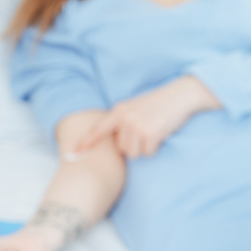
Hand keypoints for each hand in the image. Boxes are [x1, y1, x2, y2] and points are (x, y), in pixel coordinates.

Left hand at [75, 76, 220, 157]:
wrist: (177, 97)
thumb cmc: (155, 105)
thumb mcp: (133, 108)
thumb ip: (120, 122)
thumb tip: (113, 143)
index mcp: (118, 111)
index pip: (98, 129)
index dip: (85, 142)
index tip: (73, 153)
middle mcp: (125, 118)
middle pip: (121, 149)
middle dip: (132, 146)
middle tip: (143, 132)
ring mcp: (137, 125)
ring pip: (133, 153)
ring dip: (143, 148)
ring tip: (151, 132)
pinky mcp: (151, 132)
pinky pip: (147, 153)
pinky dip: (154, 148)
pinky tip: (159, 134)